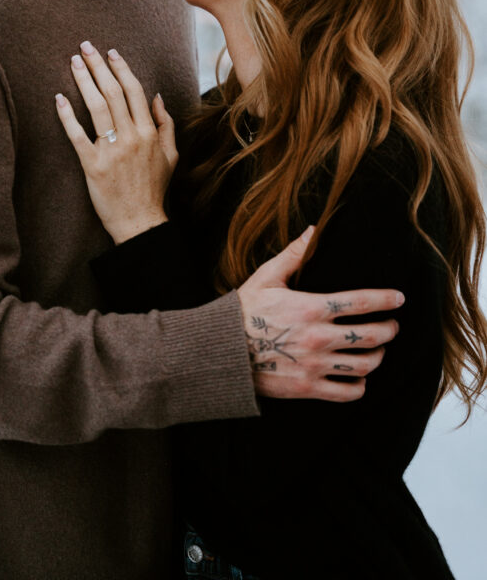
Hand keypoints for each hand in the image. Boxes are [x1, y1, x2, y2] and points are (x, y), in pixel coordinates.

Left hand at [56, 41, 177, 243]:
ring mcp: (112, 151)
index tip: (111, 52)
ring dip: (84, 81)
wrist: (140, 222)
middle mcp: (132, 138)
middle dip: (99, 66)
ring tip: (73, 62)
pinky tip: (58, 99)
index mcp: (149, 133)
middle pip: (113, 93)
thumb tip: (156, 96)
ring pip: (96, 107)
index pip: (135, 91)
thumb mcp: (171, 155)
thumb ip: (165, 124)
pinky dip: (67, 116)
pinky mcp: (93, 165)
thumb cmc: (154, 189)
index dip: (122, 69)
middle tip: (85, 46)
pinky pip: (78, 135)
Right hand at [237, 228, 403, 401]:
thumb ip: (294, 254)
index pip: (361, 302)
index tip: (399, 298)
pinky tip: (360, 379)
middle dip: (389, 330)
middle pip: (370, 336)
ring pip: (364, 365)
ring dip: (378, 357)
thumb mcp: (267, 276)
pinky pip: (347, 392)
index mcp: (311, 307)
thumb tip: (315, 229)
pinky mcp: (308, 388)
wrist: (221, 351)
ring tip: (379, 350)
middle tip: (393, 326)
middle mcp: (318, 337)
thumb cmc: (243, 310)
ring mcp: (315, 365)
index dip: (386, 299)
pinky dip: (360, 386)